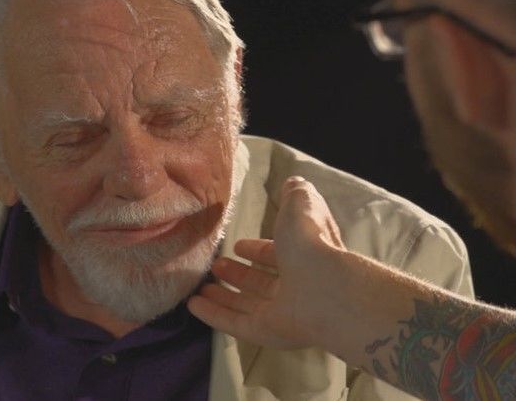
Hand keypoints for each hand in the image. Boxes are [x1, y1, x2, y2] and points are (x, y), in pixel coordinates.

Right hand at [188, 176, 346, 348]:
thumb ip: (294, 195)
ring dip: (222, 296)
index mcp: (304, 256)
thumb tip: (293, 182)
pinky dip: (213, 315)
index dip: (258, 250)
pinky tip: (192, 306)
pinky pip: (235, 324)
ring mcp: (282, 313)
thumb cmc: (310, 242)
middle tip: (215, 266)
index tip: (237, 246)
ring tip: (199, 288)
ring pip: (247, 305)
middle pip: (261, 283)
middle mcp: (295, 286)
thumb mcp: (300, 205)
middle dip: (238, 274)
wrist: (323, 287)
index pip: (278, 254)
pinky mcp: (266, 333)